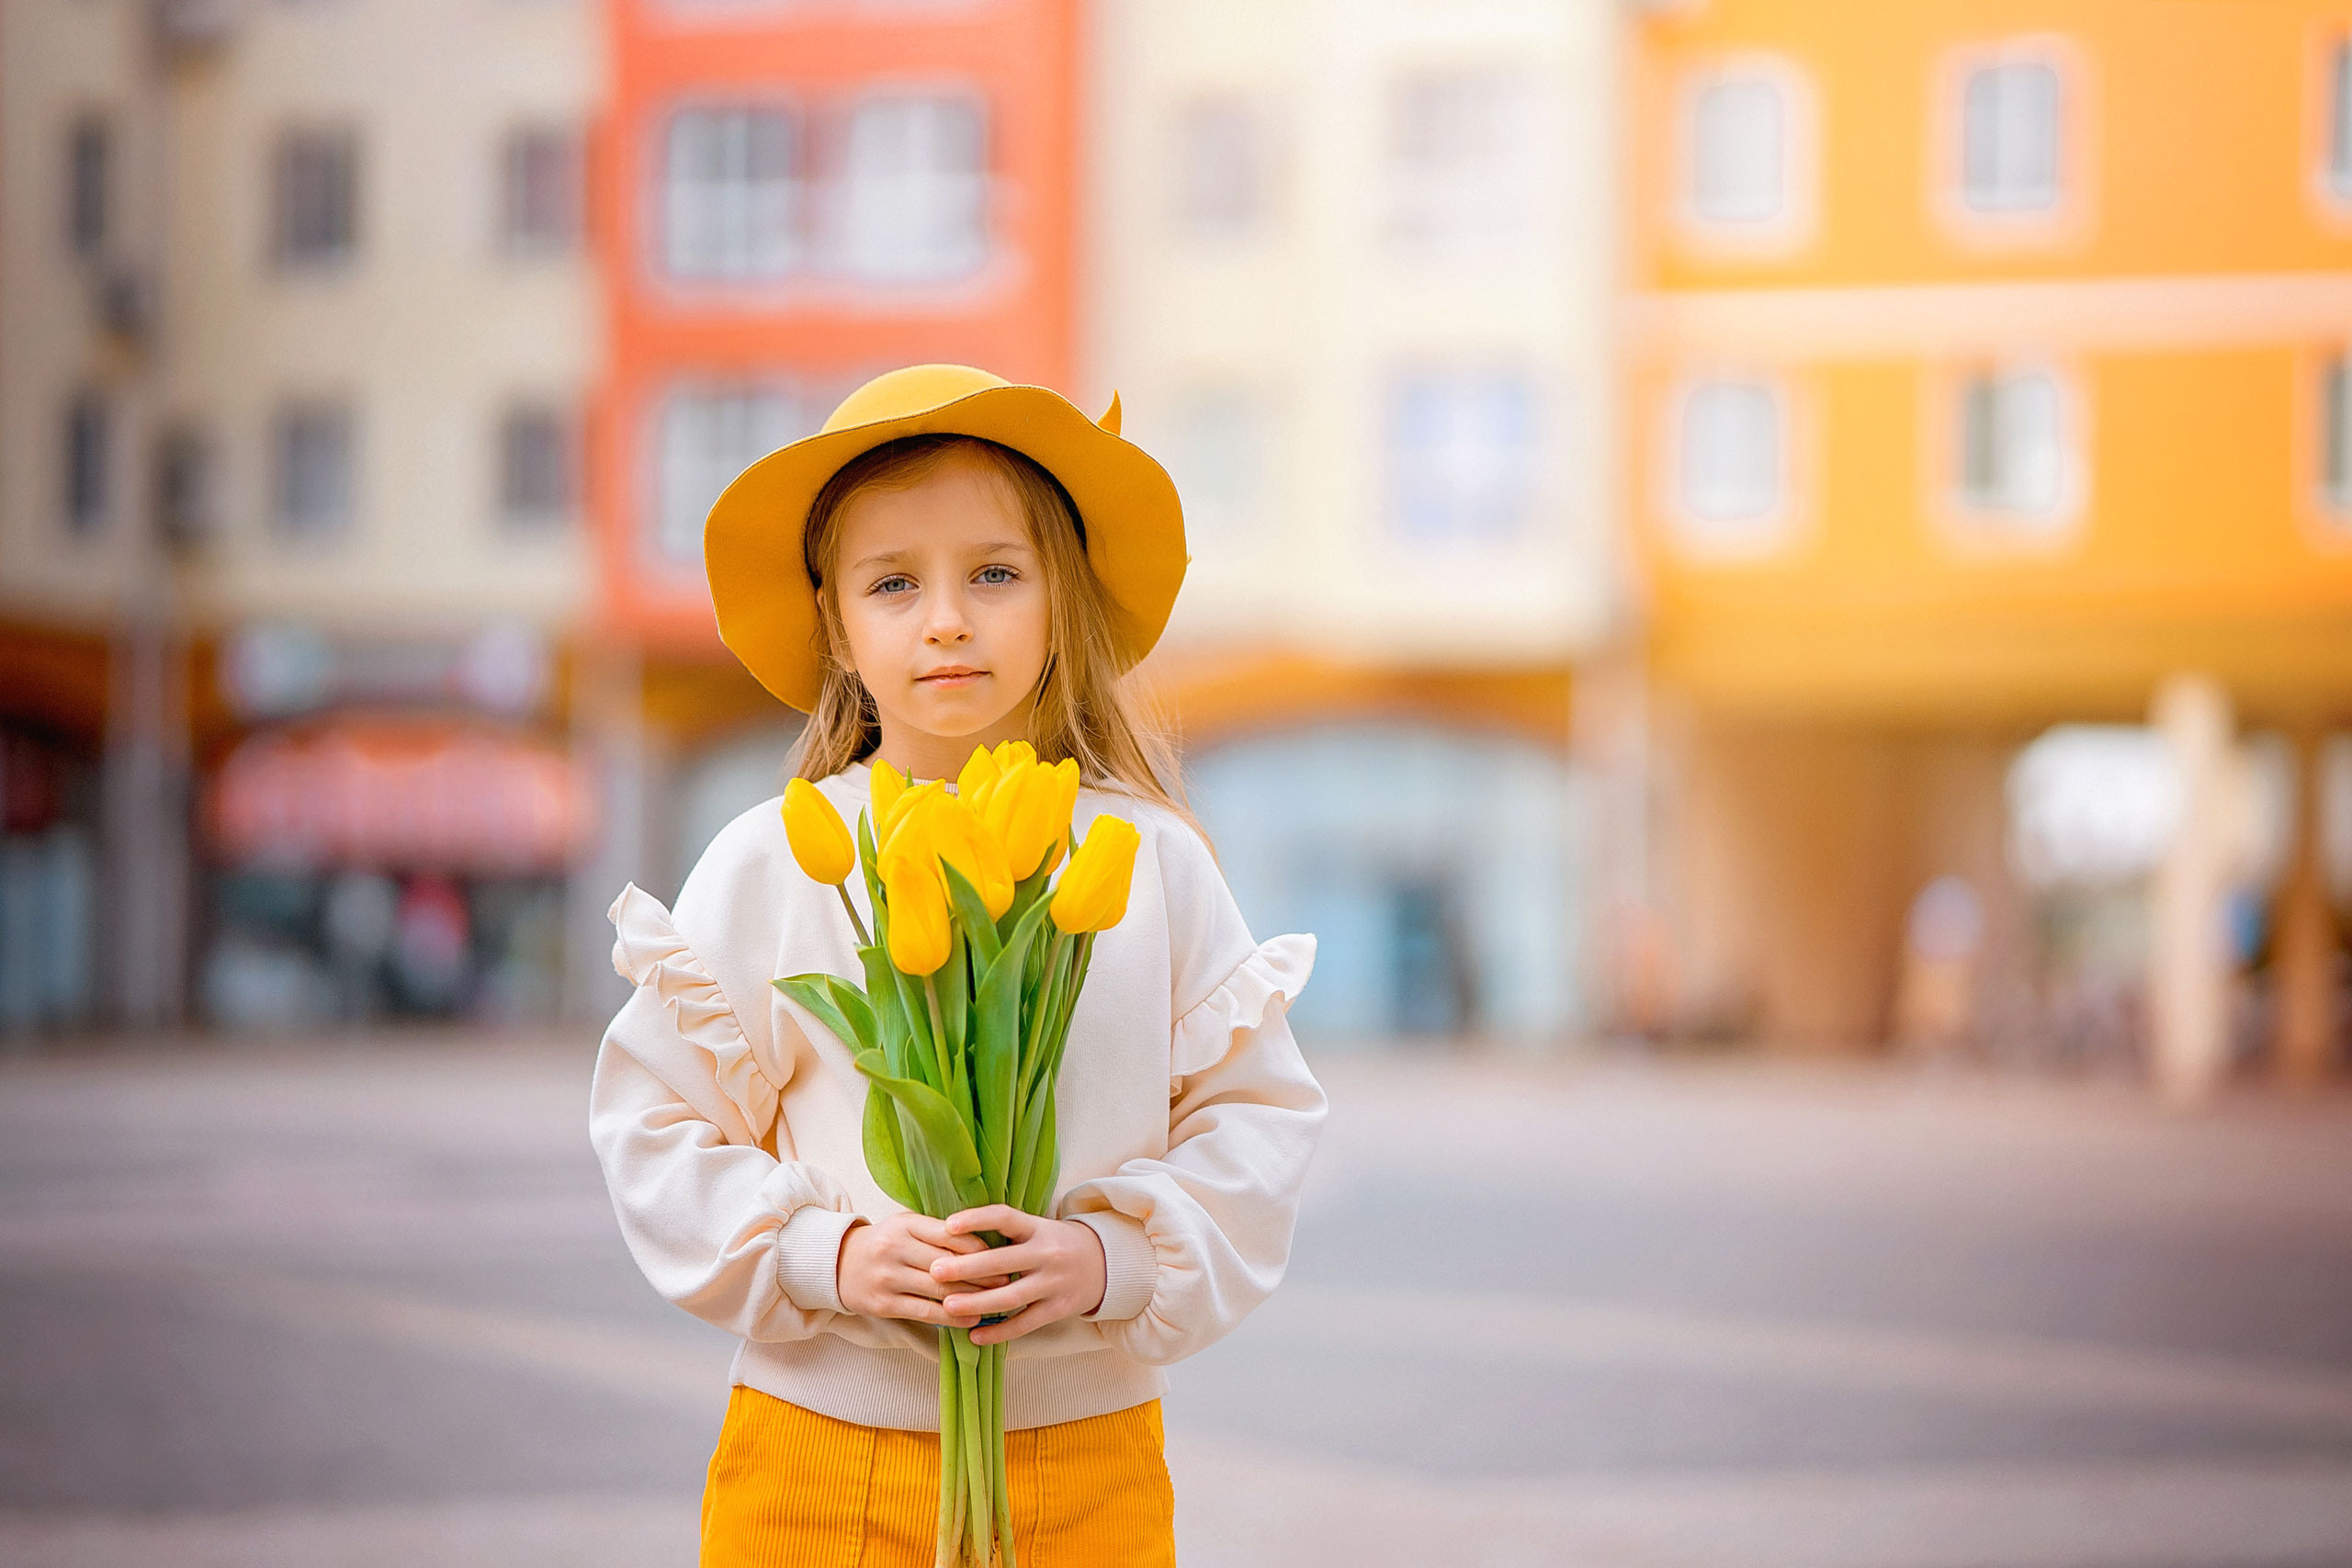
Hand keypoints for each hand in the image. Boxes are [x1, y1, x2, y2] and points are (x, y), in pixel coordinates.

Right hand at [836, 1211, 1014, 1324]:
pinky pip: (924, 1311)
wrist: (839, 1265)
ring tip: (996, 1301)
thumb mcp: (907, 1227)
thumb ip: (939, 1232)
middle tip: (1008, 1281)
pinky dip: (951, 1316)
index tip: (1003, 1256)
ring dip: (972, 1297)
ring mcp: (887, 1277)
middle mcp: (895, 1248)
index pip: (950, 1234)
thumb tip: (986, 1244)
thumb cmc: (886, 1243)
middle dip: (982, 1274)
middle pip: (947, 1263)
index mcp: (905, 1225)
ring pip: (938, 1289)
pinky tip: (971, 1319)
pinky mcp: (883, 1304)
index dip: (980, 1247)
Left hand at [930, 1206, 1107, 1345]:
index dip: (977, 1219)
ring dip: (977, 1303)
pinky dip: (999, 1332)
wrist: (1105, 1263)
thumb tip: (953, 1235)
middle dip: (966, 1268)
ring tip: (947, 1306)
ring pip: (1011, 1297)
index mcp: (1037, 1228)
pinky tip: (974, 1336)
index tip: (948, 1225)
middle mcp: (1046, 1253)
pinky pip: (1025, 1323)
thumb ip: (1005, 1233)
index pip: (1005, 1218)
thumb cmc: (1056, 1243)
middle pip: (1002, 1262)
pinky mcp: (1059, 1308)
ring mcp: (1054, 1283)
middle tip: (934, 1272)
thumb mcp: (1037, 1228)